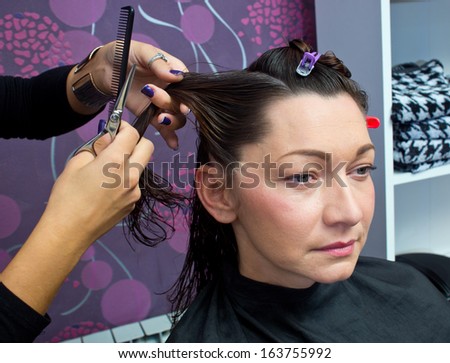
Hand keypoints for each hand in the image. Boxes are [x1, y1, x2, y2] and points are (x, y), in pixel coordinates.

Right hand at [0, 121, 152, 314]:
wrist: (70, 232)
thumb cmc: (67, 196)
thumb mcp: (76, 163)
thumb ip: (96, 147)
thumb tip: (108, 139)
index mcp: (116, 161)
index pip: (132, 133)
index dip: (124, 126)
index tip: (116, 127)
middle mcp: (132, 175)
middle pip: (148, 147)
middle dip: (136, 140)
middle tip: (118, 144)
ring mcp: (135, 191)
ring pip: (140, 167)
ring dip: (129, 162)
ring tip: (106, 171)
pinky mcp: (133, 204)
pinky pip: (134, 184)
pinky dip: (125, 180)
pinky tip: (106, 189)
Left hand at [92, 40, 188, 149]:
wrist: (106, 68)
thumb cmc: (126, 54)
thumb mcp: (143, 52)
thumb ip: (159, 63)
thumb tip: (176, 76)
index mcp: (174, 72)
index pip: (189, 85)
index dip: (188, 96)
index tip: (182, 103)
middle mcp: (173, 91)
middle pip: (182, 104)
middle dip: (170, 104)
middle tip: (153, 95)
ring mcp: (162, 105)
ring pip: (176, 119)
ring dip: (171, 121)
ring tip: (160, 118)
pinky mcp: (152, 116)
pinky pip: (164, 129)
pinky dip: (170, 137)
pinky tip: (172, 144)